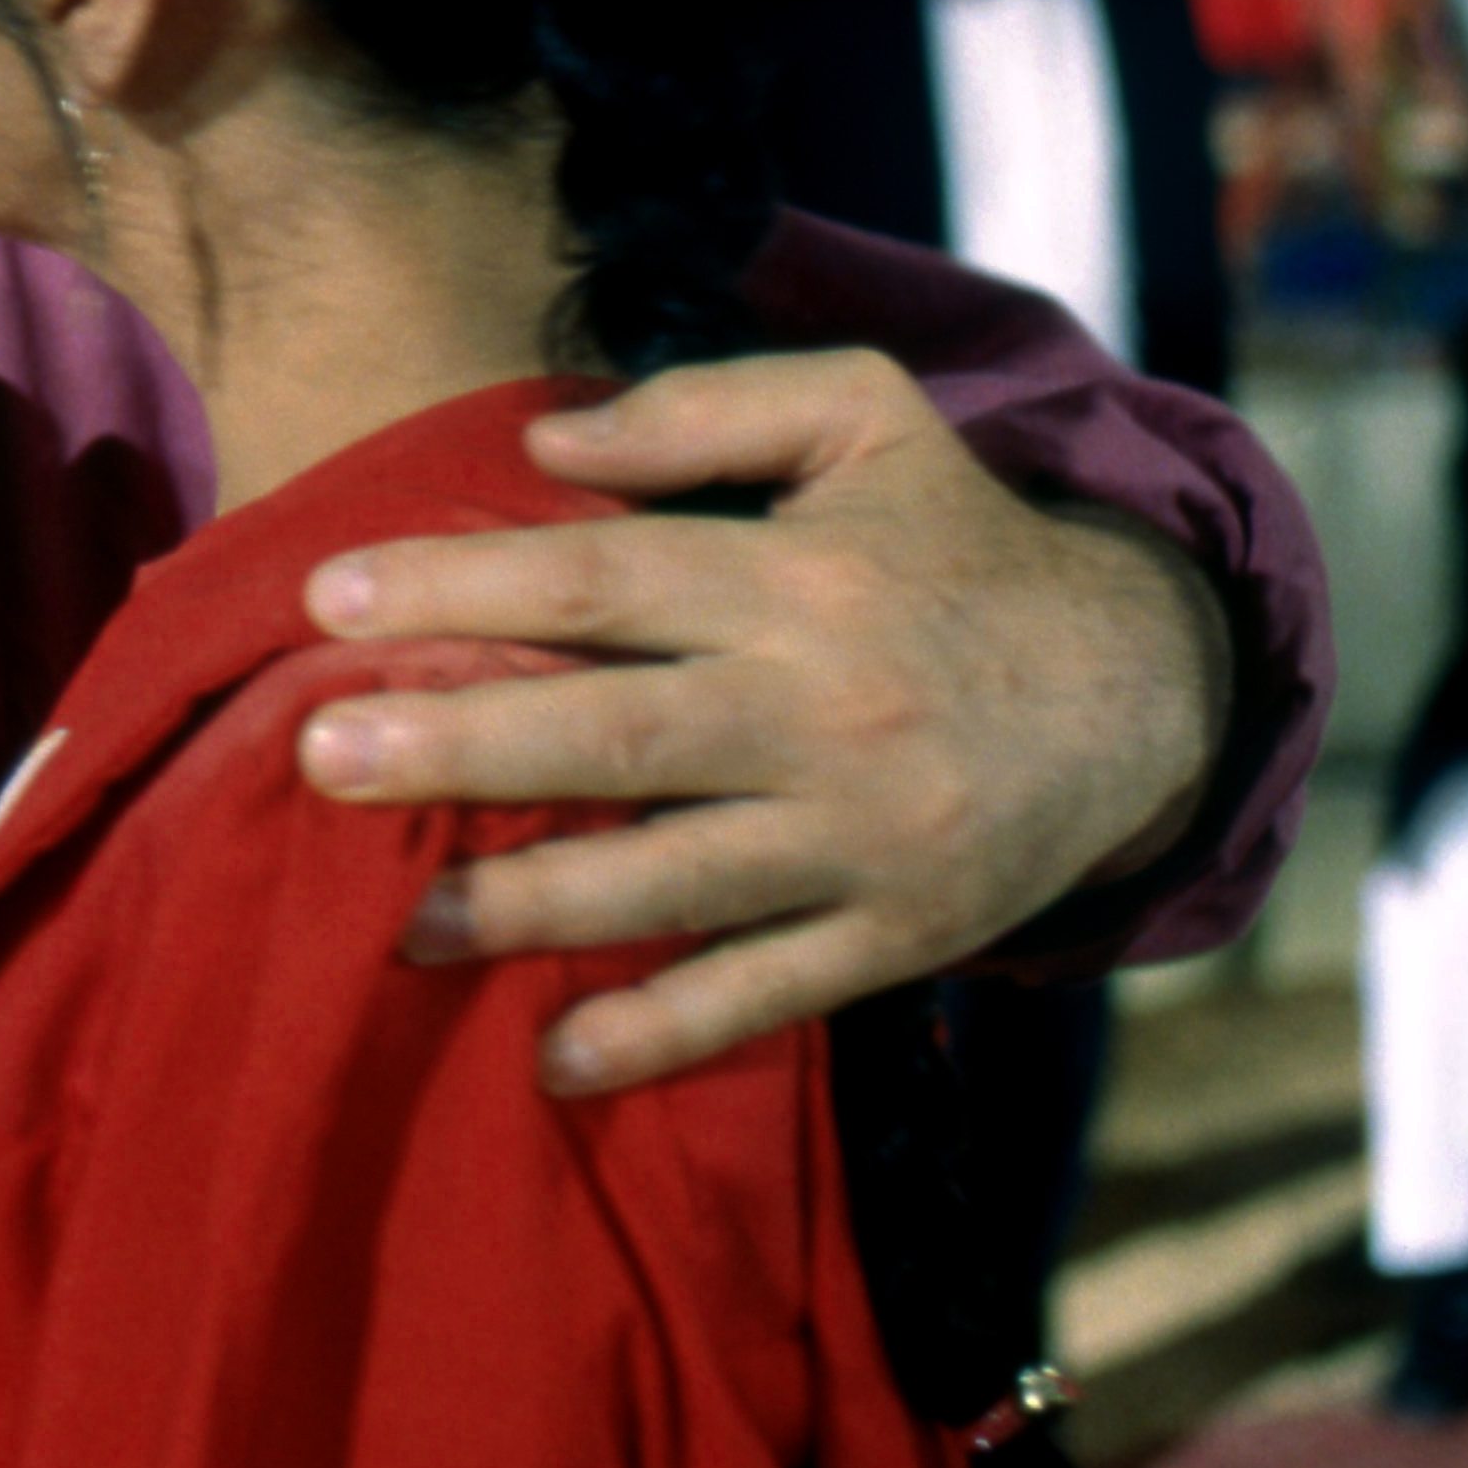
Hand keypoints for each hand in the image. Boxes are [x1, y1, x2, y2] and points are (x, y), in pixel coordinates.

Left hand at [291, 348, 1227, 1093]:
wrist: (1146, 688)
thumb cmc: (956, 541)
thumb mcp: (871, 418)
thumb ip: (711, 405)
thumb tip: (547, 443)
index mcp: (798, 580)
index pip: (604, 575)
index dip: (463, 584)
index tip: (328, 600)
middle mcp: (824, 710)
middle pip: (619, 731)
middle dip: (463, 749)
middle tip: (321, 760)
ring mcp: (862, 837)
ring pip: (677, 880)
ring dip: (533, 911)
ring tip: (403, 928)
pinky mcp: (898, 935)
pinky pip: (769, 995)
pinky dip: (665, 1035)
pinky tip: (556, 1061)